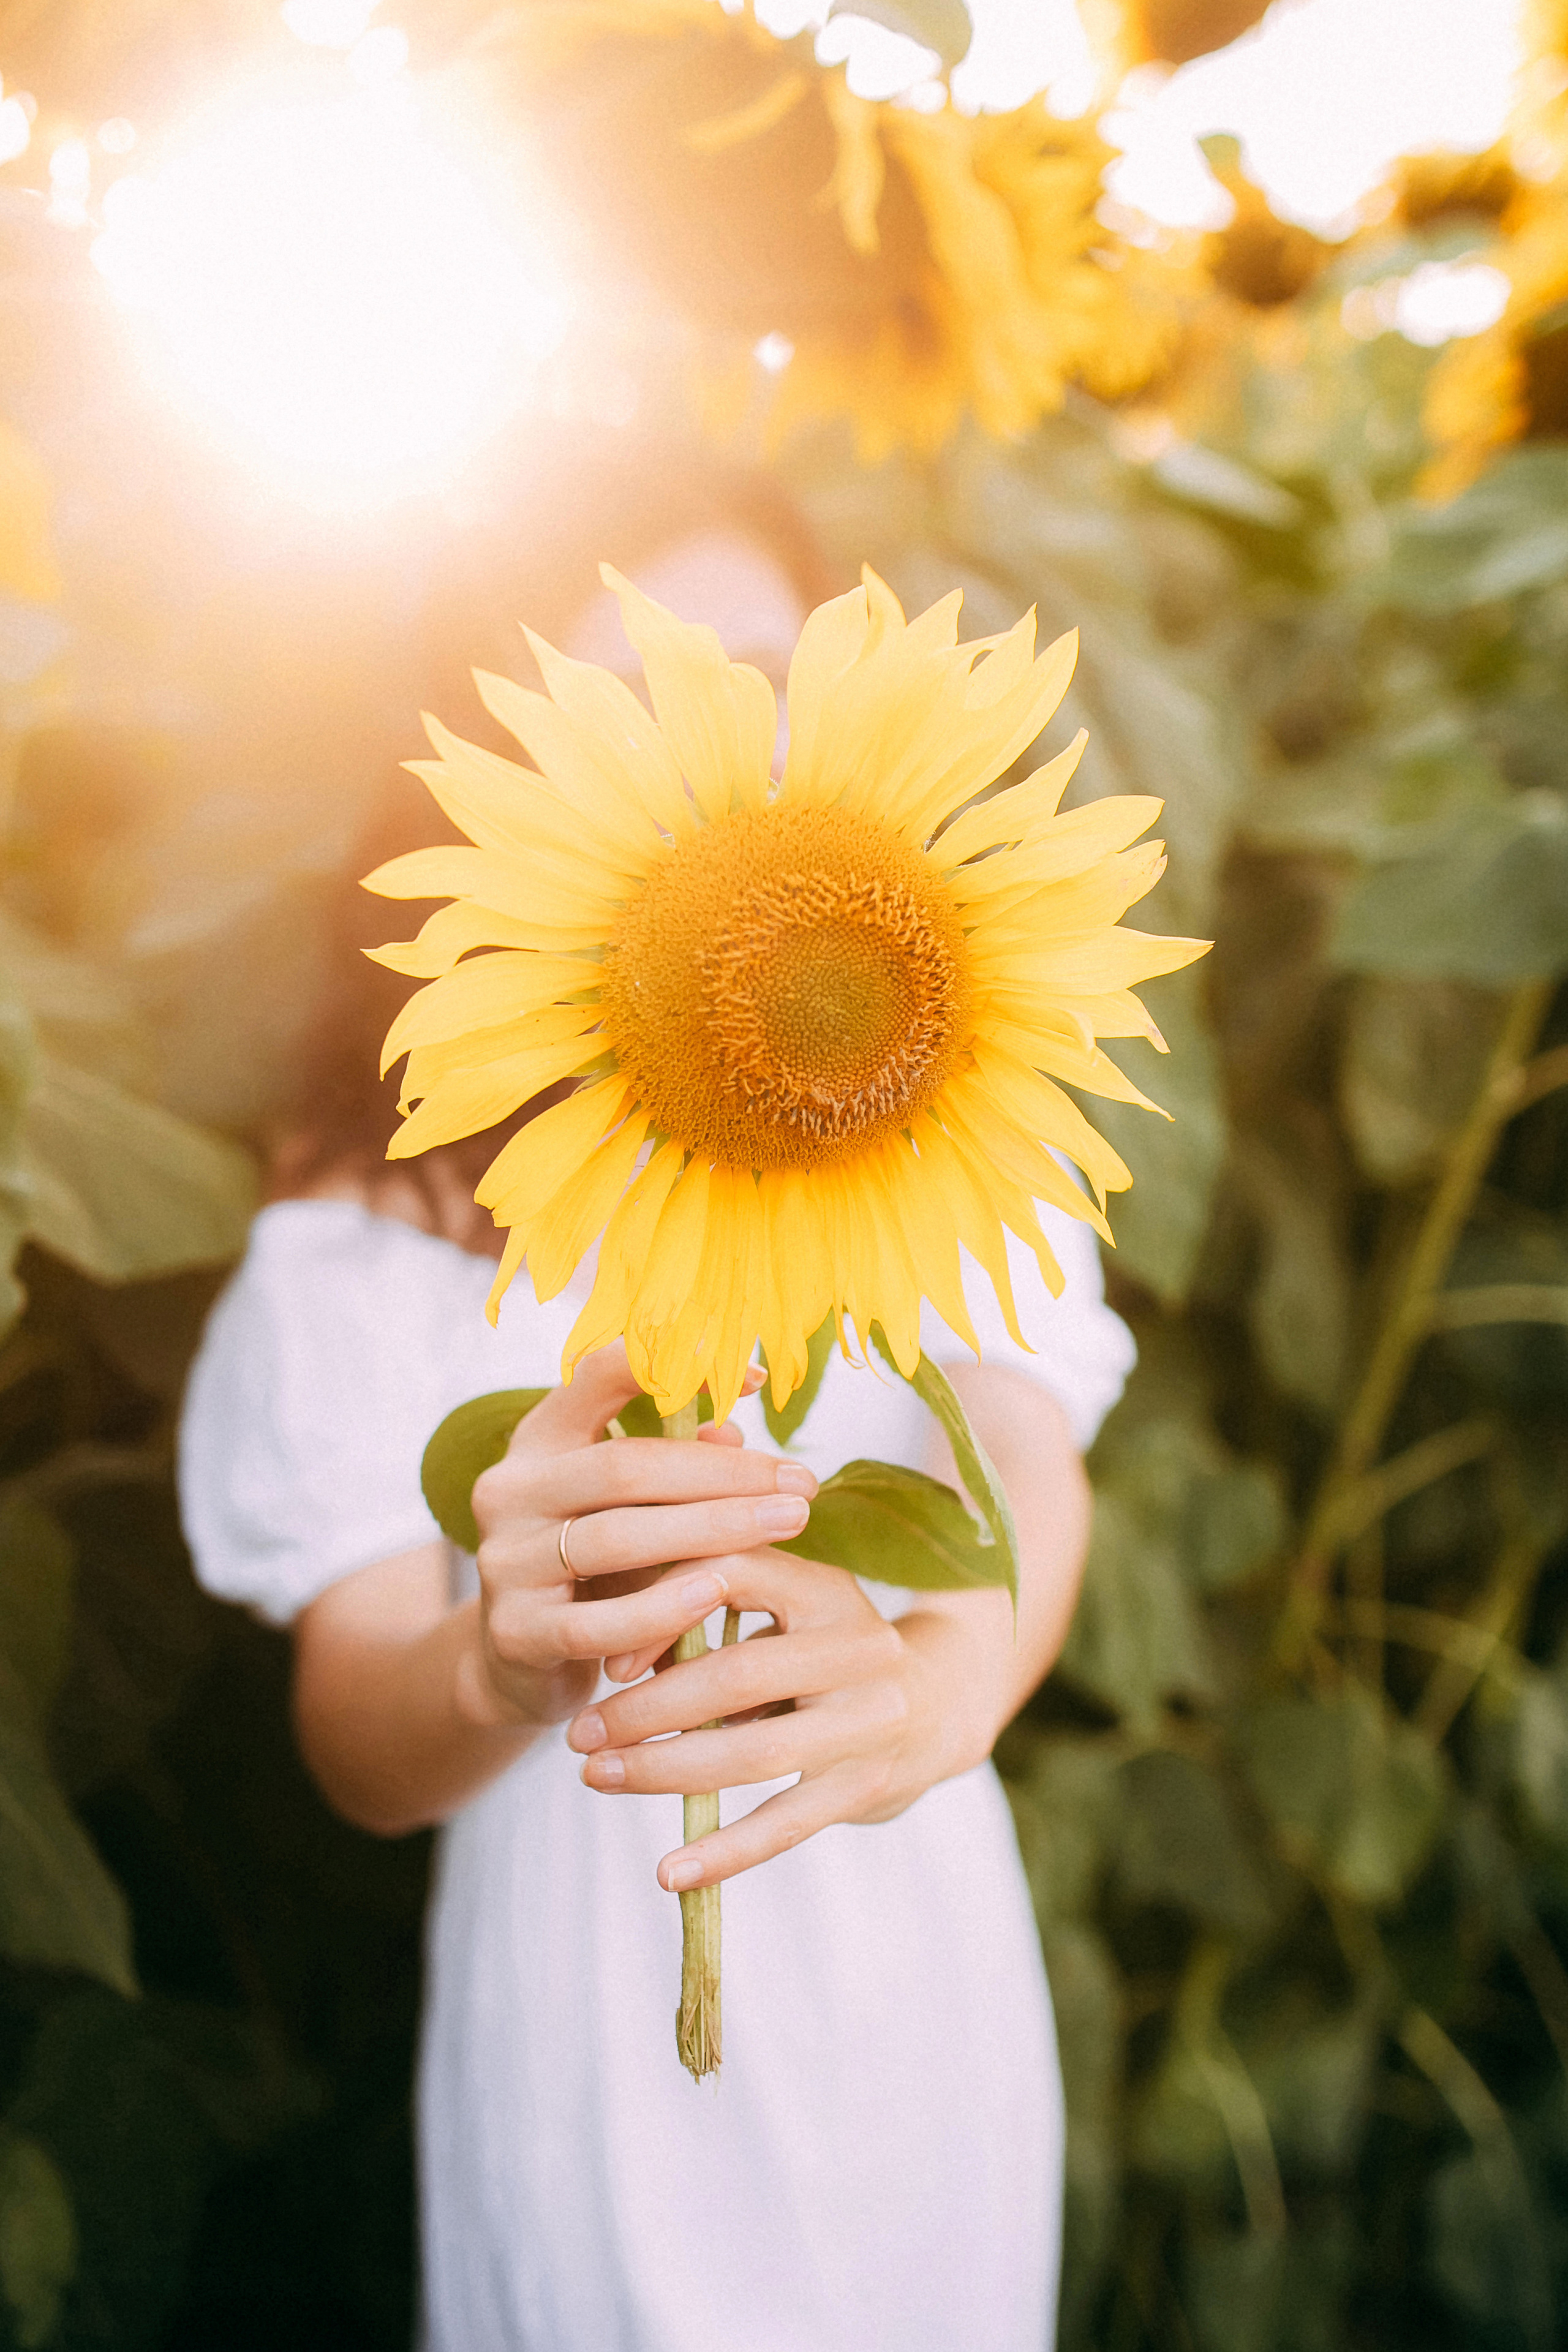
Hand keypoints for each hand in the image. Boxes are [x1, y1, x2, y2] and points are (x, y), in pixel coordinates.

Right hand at [458, 1345, 818, 1731]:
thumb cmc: (594, 1571)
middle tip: (802, 1482)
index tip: (757, 1375)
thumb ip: (673, 1469)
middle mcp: (510, 1490)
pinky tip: (718, 1593)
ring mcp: (505, 1561)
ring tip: (786, 1524)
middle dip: (724, 1472)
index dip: (676, 1366)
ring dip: (712, 1529)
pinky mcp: (515, 1633)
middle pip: (624, 1466)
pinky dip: (662, 1608)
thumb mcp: (629, 1510)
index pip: (597, 1376)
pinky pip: (598, 1622)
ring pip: (616, 1538)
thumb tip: (732, 1431)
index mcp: (539, 1441)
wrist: (517, 1663)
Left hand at [565, 1547, 1015, 1891]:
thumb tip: (613, 1648)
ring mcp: (867, 1722)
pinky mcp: (867, 1786)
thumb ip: (713, 1613)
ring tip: (597, 1778)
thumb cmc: (825, 1650)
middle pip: (734, 1674)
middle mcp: (856, 1647)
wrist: (940, 1703)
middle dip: (644, 1708)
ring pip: (751, 1754)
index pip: (734, 1575)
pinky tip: (669, 1874)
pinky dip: (724, 1853)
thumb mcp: (788, 1610)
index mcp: (826, 1587)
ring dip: (662, 1771)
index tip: (606, 1660)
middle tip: (579, 1733)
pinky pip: (785, 1826)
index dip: (661, 1612)